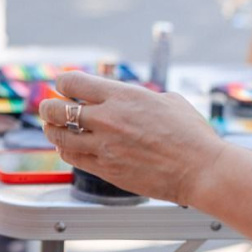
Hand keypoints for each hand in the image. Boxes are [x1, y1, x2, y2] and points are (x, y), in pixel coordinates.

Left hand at [39, 72, 226, 205]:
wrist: (202, 170)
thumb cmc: (191, 134)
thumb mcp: (166, 100)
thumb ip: (137, 97)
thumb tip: (125, 98)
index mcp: (121, 96)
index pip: (72, 82)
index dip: (63, 83)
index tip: (63, 87)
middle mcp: (107, 119)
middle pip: (56, 110)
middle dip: (48, 107)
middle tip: (49, 108)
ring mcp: (104, 146)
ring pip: (58, 136)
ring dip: (52, 130)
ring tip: (52, 128)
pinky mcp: (106, 169)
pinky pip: (73, 158)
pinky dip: (66, 151)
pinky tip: (69, 147)